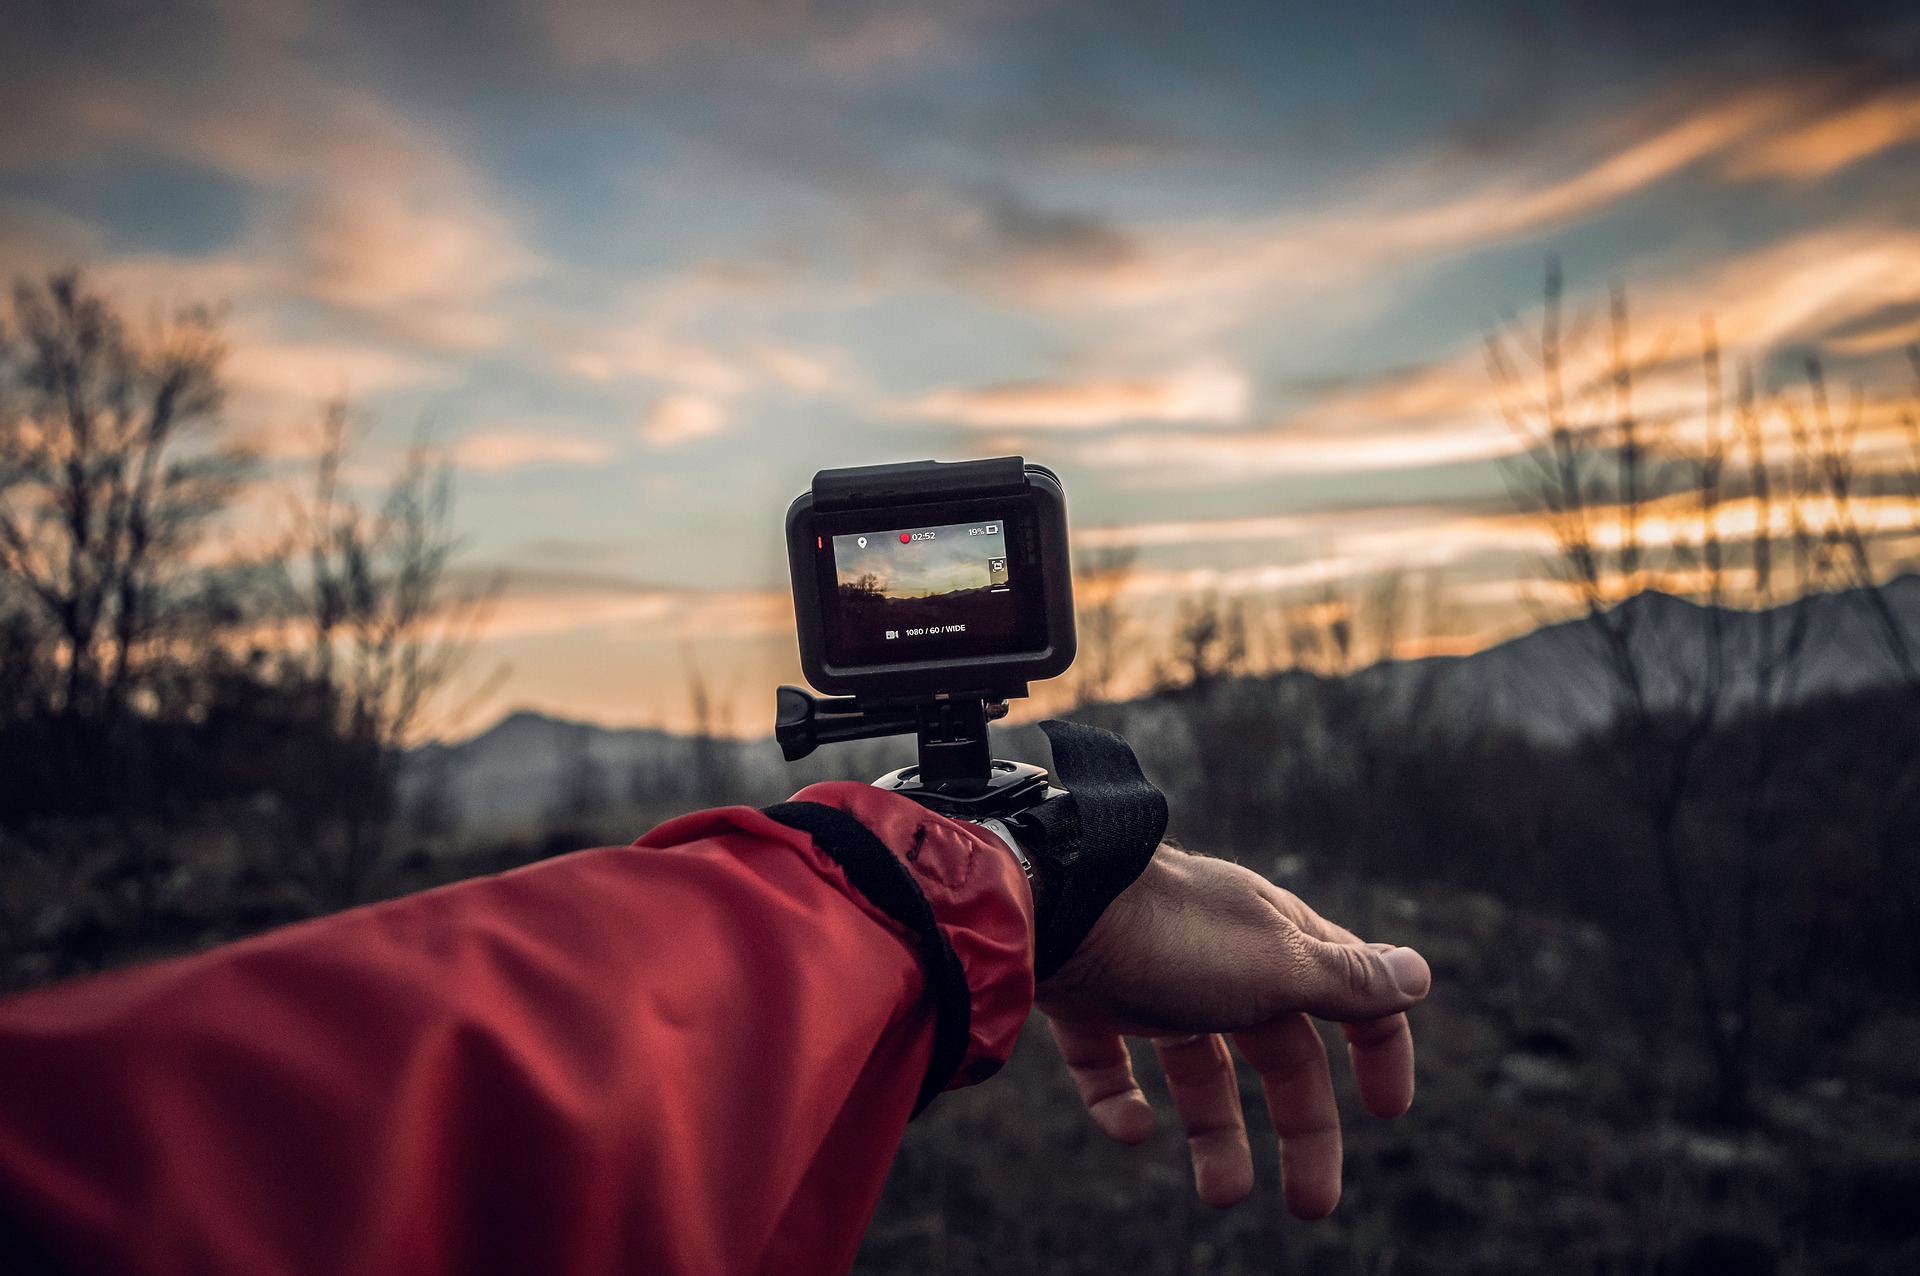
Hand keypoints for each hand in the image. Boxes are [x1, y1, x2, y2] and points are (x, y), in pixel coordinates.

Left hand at [1035, 844, 1430, 1218]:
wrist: (1047, 902)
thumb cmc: (1173, 935)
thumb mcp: (1275, 965)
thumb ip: (1345, 979)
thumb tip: (1419, 974)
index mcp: (1275, 940)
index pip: (1347, 994)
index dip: (1378, 1049)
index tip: (1388, 1112)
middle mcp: (1219, 957)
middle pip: (1277, 1049)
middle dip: (1303, 1128)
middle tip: (1312, 1207)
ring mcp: (1149, 976)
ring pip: (1197, 1064)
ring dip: (1217, 1132)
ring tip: (1221, 1196)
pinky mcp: (1087, 996)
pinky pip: (1111, 1059)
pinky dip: (1124, 1100)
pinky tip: (1132, 1129)